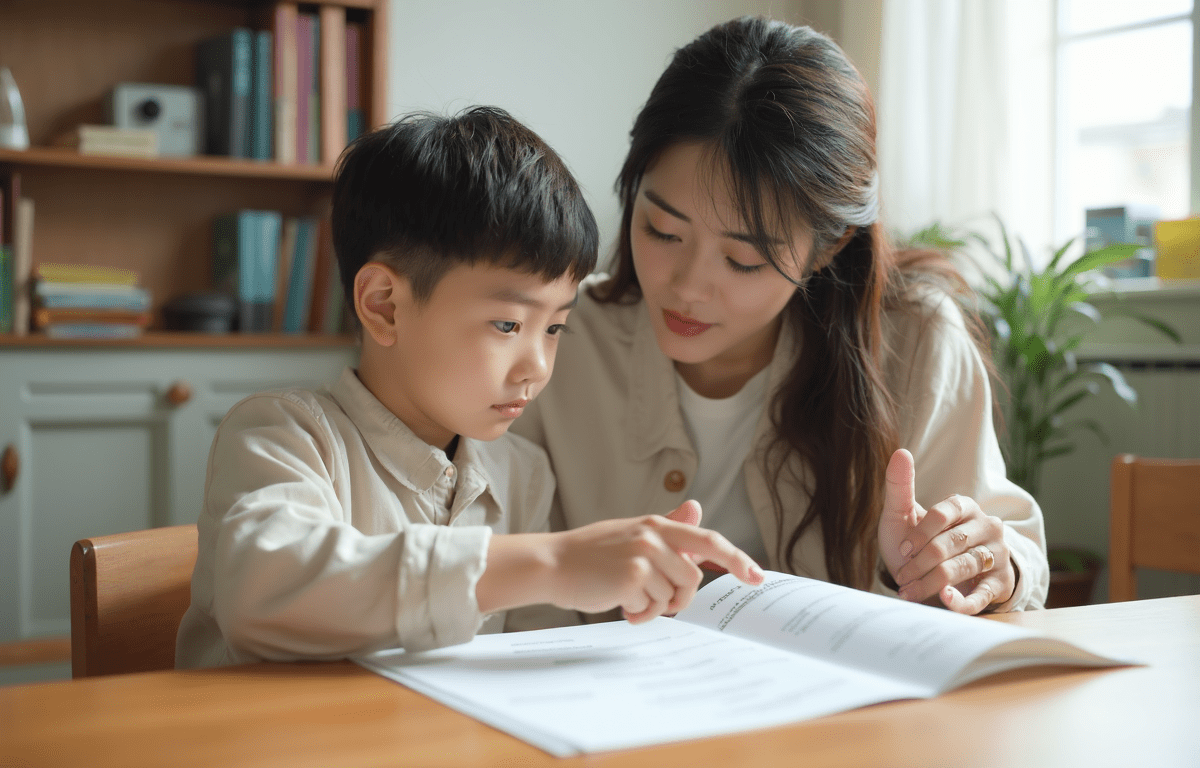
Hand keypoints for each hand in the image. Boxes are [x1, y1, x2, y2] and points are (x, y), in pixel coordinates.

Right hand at [548, 502, 762, 623]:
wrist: (552, 563)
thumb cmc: (591, 554)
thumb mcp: (631, 532)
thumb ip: (667, 527)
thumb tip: (696, 507)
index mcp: (657, 524)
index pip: (707, 540)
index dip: (736, 559)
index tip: (756, 577)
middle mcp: (654, 536)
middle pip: (693, 578)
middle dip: (677, 597)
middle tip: (650, 599)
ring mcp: (644, 555)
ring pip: (673, 596)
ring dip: (653, 606)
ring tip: (627, 598)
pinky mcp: (633, 576)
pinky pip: (653, 608)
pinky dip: (638, 613)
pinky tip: (618, 604)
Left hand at [878, 449, 1014, 613]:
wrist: (934, 580)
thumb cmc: (917, 544)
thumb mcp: (903, 516)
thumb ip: (900, 487)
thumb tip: (900, 452)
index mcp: (964, 506)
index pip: (943, 514)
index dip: (920, 533)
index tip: (903, 550)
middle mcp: (987, 526)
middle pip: (952, 542)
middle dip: (921, 562)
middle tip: (901, 577)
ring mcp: (997, 554)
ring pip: (964, 567)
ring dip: (931, 582)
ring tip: (908, 592)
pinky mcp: (1000, 584)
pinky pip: (983, 594)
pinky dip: (963, 600)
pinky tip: (945, 600)